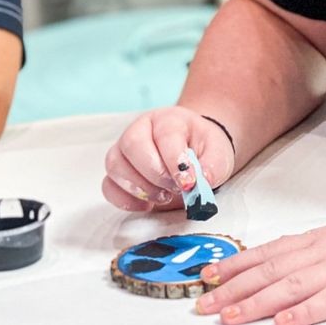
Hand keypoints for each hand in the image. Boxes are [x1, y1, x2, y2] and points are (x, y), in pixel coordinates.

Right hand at [102, 107, 234, 211]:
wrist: (192, 153)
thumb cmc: (202, 150)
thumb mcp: (217, 153)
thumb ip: (213, 165)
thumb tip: (201, 180)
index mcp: (167, 120)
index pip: (165, 134)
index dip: (176, 160)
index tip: (189, 182)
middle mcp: (140, 130)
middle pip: (132, 145)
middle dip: (155, 174)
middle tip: (176, 189)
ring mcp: (124, 151)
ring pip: (115, 165)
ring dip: (140, 187)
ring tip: (163, 196)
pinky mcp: (117, 173)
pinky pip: (108, 186)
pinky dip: (124, 200)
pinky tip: (146, 204)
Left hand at [195, 198, 325, 324]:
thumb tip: (299, 262)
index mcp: (322, 240)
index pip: (270, 251)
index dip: (237, 264)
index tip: (209, 274)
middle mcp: (325, 251)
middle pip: (270, 269)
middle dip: (233, 287)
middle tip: (202, 303)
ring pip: (290, 286)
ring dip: (256, 302)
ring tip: (228, 316)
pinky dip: (303, 311)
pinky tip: (281, 322)